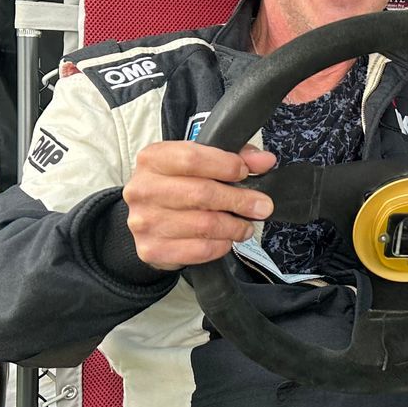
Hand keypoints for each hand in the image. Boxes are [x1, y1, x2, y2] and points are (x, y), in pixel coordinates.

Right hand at [122, 141, 276, 270]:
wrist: (147, 219)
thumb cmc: (178, 186)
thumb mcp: (202, 162)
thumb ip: (235, 157)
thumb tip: (265, 161)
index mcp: (152, 159)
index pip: (192, 158)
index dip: (225, 166)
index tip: (245, 173)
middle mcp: (142, 189)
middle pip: (201, 193)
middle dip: (239, 200)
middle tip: (261, 206)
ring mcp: (143, 221)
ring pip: (204, 225)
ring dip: (234, 227)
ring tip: (245, 226)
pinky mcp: (151, 249)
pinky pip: (198, 250)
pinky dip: (220, 246)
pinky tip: (226, 239)